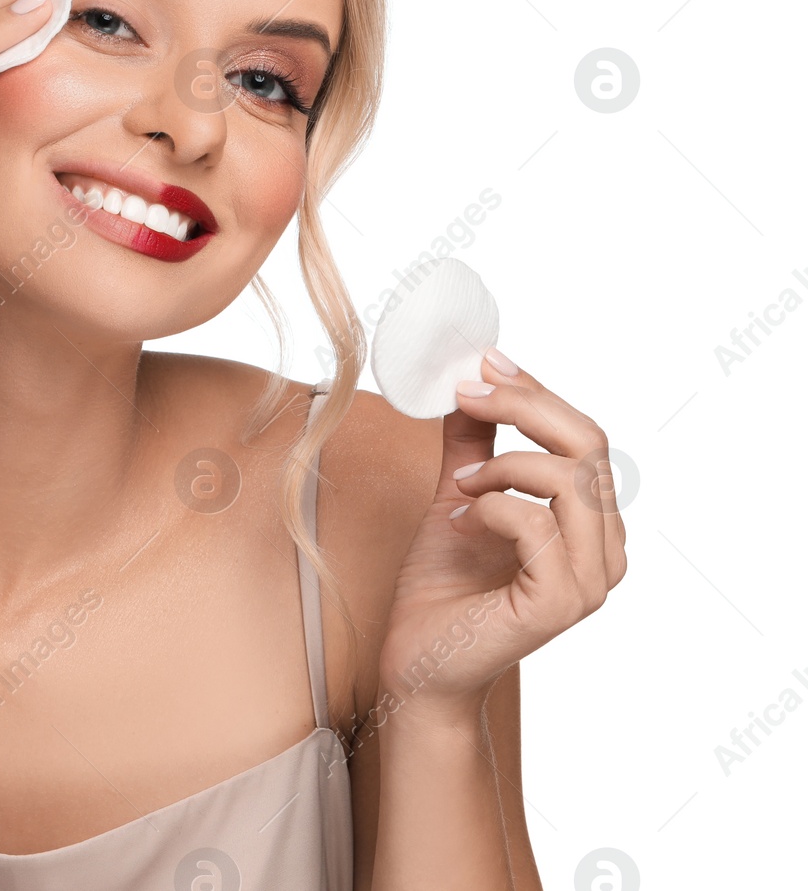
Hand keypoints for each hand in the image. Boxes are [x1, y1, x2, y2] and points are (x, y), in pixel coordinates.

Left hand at [375, 348, 627, 717]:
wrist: (416, 660)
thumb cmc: (440, 587)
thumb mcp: (455, 496)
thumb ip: (471, 446)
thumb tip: (466, 383)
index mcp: (591, 521)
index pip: (585, 436)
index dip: (536, 391)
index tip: (484, 362)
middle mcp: (606, 550)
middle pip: (588, 445)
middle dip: (523, 406)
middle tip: (465, 394)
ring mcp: (591, 580)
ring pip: (571, 479)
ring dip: (503, 465)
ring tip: (459, 486)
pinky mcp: (562, 602)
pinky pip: (537, 524)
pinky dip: (493, 507)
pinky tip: (461, 520)